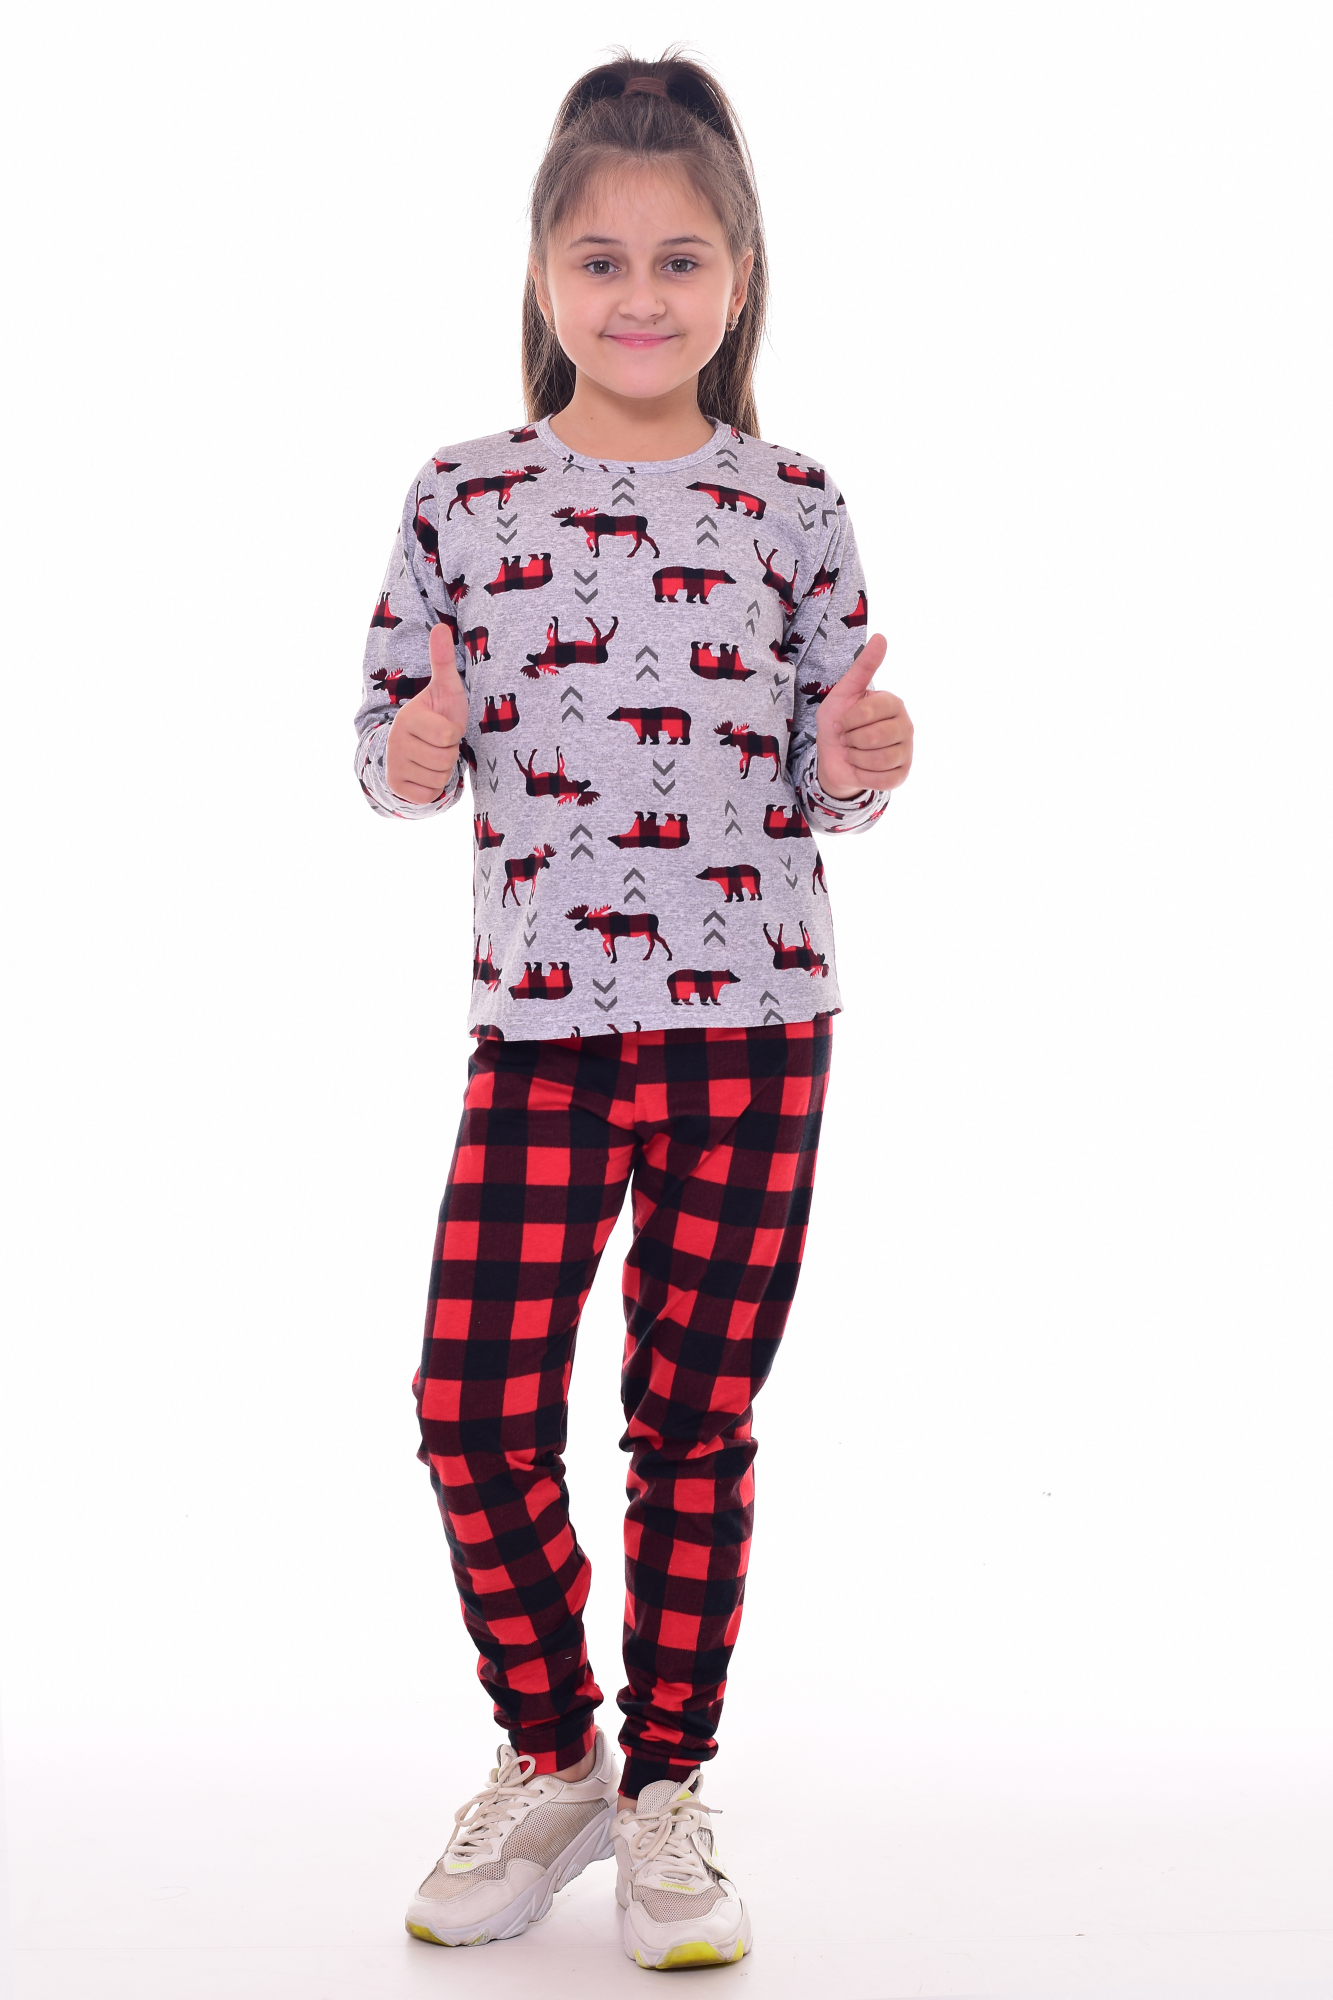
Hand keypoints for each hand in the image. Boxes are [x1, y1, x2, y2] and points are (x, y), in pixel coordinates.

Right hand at [385, 624, 468, 802]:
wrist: (416, 747)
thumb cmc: (438, 715)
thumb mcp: (445, 689)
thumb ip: (442, 661)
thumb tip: (441, 627)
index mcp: (408, 717)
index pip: (448, 736)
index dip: (453, 733)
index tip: (444, 726)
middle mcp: (395, 741)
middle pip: (445, 758)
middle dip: (449, 753)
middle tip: (439, 744)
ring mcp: (393, 766)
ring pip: (439, 778)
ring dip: (443, 770)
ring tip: (434, 756)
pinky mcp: (396, 787)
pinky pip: (429, 794)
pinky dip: (434, 787)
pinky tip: (426, 772)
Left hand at [815, 634, 913, 798]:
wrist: (832, 759)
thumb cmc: (839, 723)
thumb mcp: (844, 693)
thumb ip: (863, 667)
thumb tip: (881, 636)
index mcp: (893, 703)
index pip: (870, 711)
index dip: (848, 720)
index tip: (842, 722)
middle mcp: (906, 725)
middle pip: (875, 737)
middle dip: (851, 741)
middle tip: (847, 739)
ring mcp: (906, 750)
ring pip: (879, 759)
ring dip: (856, 759)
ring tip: (853, 753)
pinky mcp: (902, 773)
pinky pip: (882, 779)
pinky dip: (863, 775)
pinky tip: (861, 768)